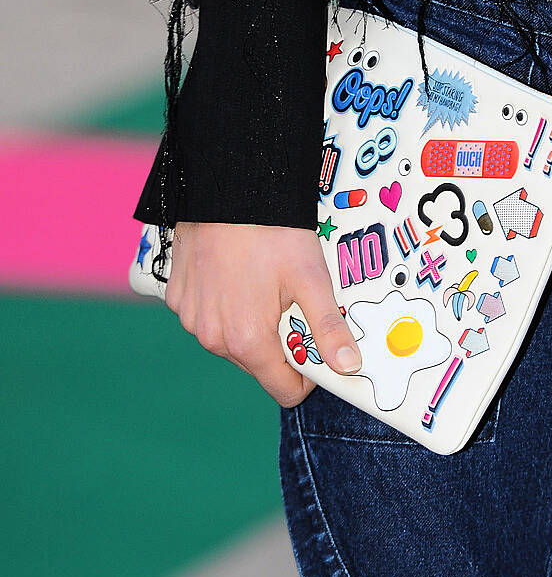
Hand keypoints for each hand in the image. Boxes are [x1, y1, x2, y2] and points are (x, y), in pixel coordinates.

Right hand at [164, 221, 360, 407]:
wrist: (225, 187)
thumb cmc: (270, 231)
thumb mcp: (311, 279)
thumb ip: (329, 328)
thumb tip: (348, 366)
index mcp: (246, 341)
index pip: (283, 389)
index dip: (307, 373)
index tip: (317, 344)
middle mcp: (212, 338)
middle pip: (258, 365)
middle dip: (279, 343)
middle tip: (290, 301)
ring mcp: (191, 319)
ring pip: (233, 342)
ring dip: (251, 324)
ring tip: (262, 283)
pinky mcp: (177, 299)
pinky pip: (209, 318)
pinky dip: (225, 306)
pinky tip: (237, 275)